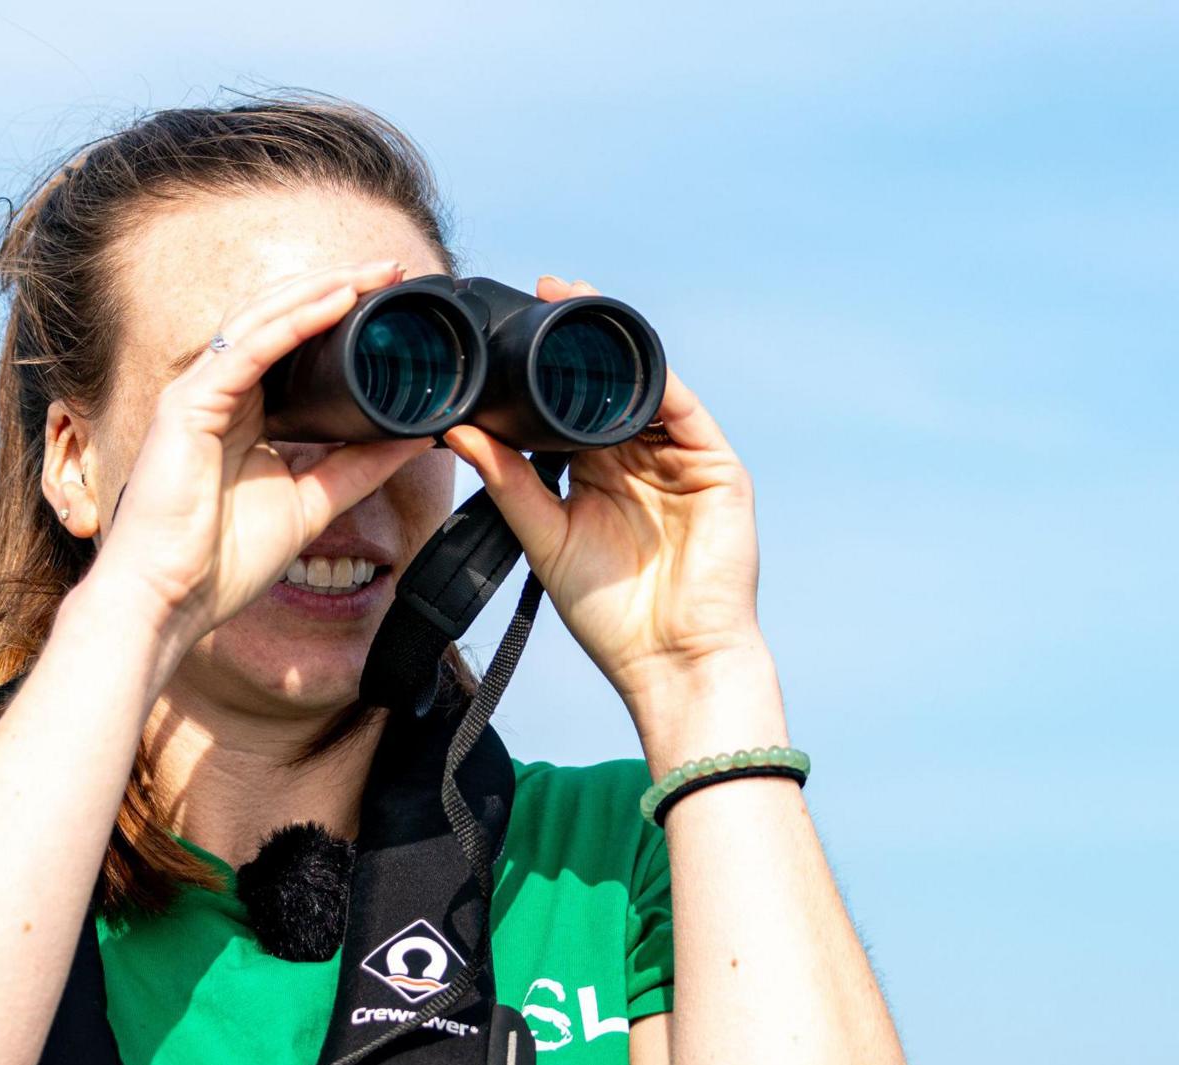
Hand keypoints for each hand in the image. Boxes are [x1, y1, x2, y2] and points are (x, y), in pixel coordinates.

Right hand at [83, 258, 433, 670]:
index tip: (389, 302)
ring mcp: (197, 393)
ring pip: (264, 320)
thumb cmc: (219, 562)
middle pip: (277, 318)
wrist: (168, 600)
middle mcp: (216, 392)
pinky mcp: (188, 406)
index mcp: (240, 412)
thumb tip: (413, 439)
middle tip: (391, 270)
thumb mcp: (310, 503)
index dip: (334, 314)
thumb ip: (357, 467)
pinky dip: (295, 323)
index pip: (288, 343)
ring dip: (321, 291)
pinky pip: (249, 350)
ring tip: (371, 274)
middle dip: (335, 287)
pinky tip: (335, 304)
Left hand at [443, 276, 769, 711]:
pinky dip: (656, 377)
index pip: (574, 403)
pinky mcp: (718, 470)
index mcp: (602, 472)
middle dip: (582, 336)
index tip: (504, 332)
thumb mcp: (546, 538)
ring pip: (649, 385)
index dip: (545, 366)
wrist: (670, 661)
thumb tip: (460, 433)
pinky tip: (623, 352)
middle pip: (613, 381)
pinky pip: (685, 411)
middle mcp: (644, 458)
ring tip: (576, 302)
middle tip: (541, 291)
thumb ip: (509, 484)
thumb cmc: (611, 615)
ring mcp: (684, 460)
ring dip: (615, 343)